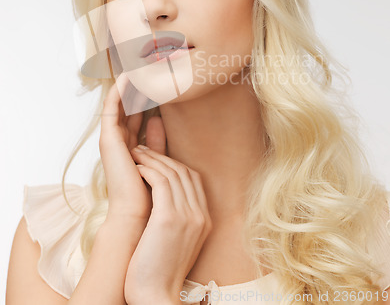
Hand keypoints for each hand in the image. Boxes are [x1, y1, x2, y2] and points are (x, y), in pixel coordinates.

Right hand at [99, 72, 166, 222]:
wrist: (138, 215)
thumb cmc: (150, 193)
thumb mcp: (158, 159)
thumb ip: (157, 140)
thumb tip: (158, 119)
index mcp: (131, 147)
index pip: (137, 115)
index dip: (146, 96)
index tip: (157, 80)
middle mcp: (119, 141)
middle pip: (128, 106)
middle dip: (137, 87)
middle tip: (146, 65)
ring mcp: (112, 140)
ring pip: (120, 104)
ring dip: (128, 85)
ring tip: (137, 63)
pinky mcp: (108, 139)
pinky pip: (112, 109)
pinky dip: (118, 92)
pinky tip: (127, 77)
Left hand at [124, 147, 211, 304]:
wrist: (156, 297)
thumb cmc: (158, 270)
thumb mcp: (176, 240)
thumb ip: (176, 216)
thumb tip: (162, 197)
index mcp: (204, 219)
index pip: (194, 179)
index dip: (174, 163)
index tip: (156, 158)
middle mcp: (200, 214)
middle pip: (184, 171)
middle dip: (162, 156)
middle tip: (143, 149)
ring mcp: (188, 216)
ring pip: (172, 173)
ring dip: (152, 158)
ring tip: (136, 153)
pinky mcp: (169, 218)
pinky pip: (161, 182)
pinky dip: (149, 170)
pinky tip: (138, 167)